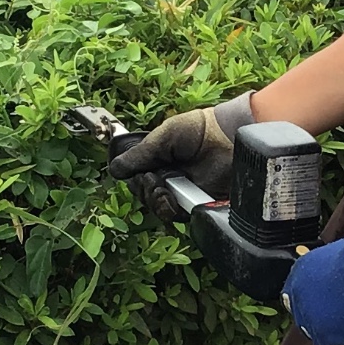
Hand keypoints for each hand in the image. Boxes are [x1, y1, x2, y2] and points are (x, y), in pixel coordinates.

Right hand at [108, 94, 255, 219]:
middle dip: (145, 189)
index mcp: (160, 160)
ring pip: (157, 207)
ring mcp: (183, 191)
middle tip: (155, 179)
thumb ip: (140, 154)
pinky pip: (177, 215)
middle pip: (145, 194)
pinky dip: (171, 209)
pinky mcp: (197, 204)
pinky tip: (173, 200)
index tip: (142, 173)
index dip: (135, 179)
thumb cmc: (200, 130)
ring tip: (164, 189)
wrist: (229, 138)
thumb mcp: (164, 136)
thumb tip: (114, 169)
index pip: (138, 178)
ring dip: (156, 200)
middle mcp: (170, 177)